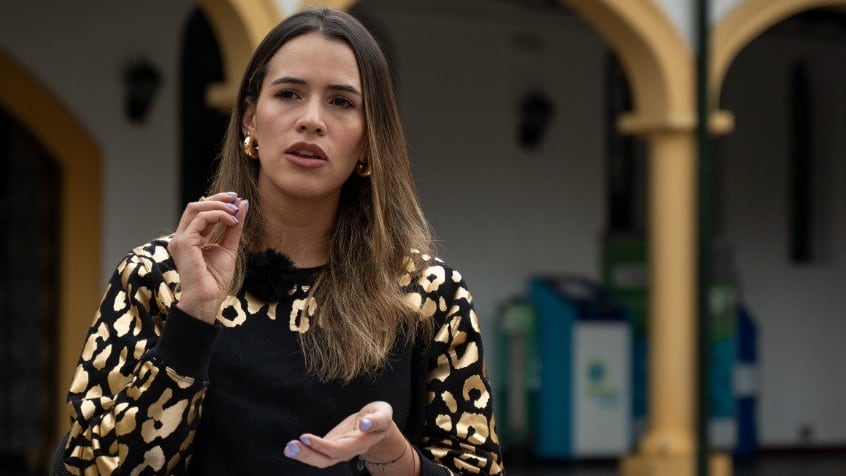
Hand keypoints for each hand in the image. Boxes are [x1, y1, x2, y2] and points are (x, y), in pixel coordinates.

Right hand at [168, 191, 247, 322]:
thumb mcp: (229, 247)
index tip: (236, 200)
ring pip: (196, 208)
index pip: (200, 212)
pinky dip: (218, 215)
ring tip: (235, 211)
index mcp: (190, 238)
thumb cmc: (215, 279)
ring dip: (219, 205)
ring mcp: (180, 239)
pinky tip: (231, 221)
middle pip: (196, 206)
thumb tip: (242, 205)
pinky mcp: (184, 242)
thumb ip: (233, 227)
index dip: (217, 202)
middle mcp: (182, 237)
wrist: (209, 298)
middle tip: (236, 198)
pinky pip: (201, 219)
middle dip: (217, 198)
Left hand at [283, 401, 408, 469]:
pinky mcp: (331, 446)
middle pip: (326, 459)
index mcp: (360, 443)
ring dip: (303, 455)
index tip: (305, 437)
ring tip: (289, 448)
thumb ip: (377, 420)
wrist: (377, 425)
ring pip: (320, 459)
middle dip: (308, 455)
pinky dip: (304, 451)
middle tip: (291, 446)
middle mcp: (347, 451)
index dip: (322, 446)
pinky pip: (317, 453)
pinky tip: (291, 448)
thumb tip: (365, 424)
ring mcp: (338, 450)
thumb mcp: (384, 414)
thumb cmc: (380, 417)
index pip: (340, 449)